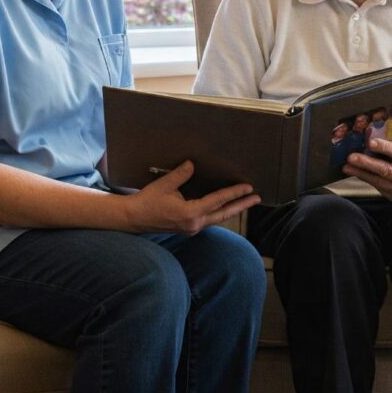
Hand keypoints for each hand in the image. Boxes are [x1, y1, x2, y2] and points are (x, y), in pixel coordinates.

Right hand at [125, 161, 260, 233]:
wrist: (134, 218)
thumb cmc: (148, 201)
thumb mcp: (165, 185)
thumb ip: (181, 175)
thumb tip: (192, 164)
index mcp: (190, 213)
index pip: (218, 201)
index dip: (234, 193)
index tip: (248, 187)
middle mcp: (194, 223)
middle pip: (224, 213)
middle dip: (241, 205)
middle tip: (257, 198)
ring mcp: (192, 228)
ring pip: (218, 218)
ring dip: (232, 209)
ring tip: (246, 202)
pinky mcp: (188, 228)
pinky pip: (209, 219)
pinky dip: (220, 212)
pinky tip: (225, 206)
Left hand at [343, 138, 391, 203]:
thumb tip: (369, 143)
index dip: (384, 147)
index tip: (370, 142)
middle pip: (386, 170)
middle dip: (366, 164)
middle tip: (351, 157)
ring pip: (380, 182)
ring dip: (361, 174)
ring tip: (347, 167)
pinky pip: (380, 189)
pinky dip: (368, 180)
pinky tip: (358, 174)